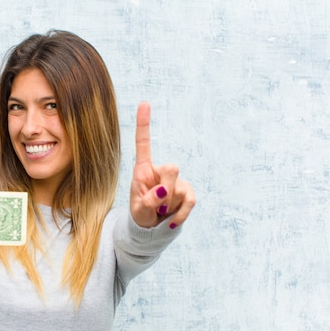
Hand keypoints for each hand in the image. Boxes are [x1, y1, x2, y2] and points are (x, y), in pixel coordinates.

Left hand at [130, 102, 194, 228]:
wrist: (151, 228)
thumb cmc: (140, 214)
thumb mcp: (139, 210)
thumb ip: (148, 201)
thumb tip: (163, 191)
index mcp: (143, 169)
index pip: (143, 144)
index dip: (144, 124)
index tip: (144, 102)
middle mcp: (160, 170)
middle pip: (172, 168)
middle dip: (166, 190)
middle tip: (156, 206)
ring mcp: (177, 181)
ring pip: (181, 189)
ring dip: (169, 206)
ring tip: (160, 213)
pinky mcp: (188, 193)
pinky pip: (190, 201)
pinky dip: (180, 214)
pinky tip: (170, 221)